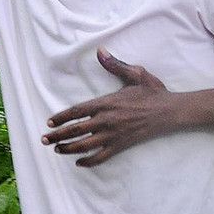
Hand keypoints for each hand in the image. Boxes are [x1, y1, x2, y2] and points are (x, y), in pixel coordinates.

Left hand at [42, 49, 178, 167]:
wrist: (170, 112)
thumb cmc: (153, 92)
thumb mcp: (135, 74)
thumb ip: (115, 65)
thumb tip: (101, 51)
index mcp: (107, 102)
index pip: (77, 111)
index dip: (61, 117)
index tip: (49, 122)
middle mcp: (107, 120)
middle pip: (76, 130)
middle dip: (58, 136)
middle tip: (44, 140)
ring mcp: (114, 135)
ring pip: (85, 145)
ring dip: (68, 148)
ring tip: (57, 149)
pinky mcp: (121, 145)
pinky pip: (101, 157)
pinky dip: (89, 161)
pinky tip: (79, 162)